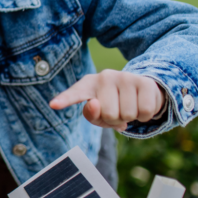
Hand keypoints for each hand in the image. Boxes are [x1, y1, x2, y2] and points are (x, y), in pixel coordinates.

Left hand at [49, 70, 164, 131]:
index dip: (64, 100)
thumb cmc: (114, 104)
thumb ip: (93, 115)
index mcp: (87, 85)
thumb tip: (95, 104)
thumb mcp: (100, 114)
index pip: (74, 94)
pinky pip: (144, 112)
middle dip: (115, 120)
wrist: (141, 90)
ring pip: (127, 115)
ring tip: (129, 106)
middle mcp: (104, 77)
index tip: (53, 105)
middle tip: (118, 110)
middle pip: (108, 114)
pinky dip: (144, 116)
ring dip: (130, 118)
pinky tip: (140, 105)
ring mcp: (124, 77)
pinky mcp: (144, 82)